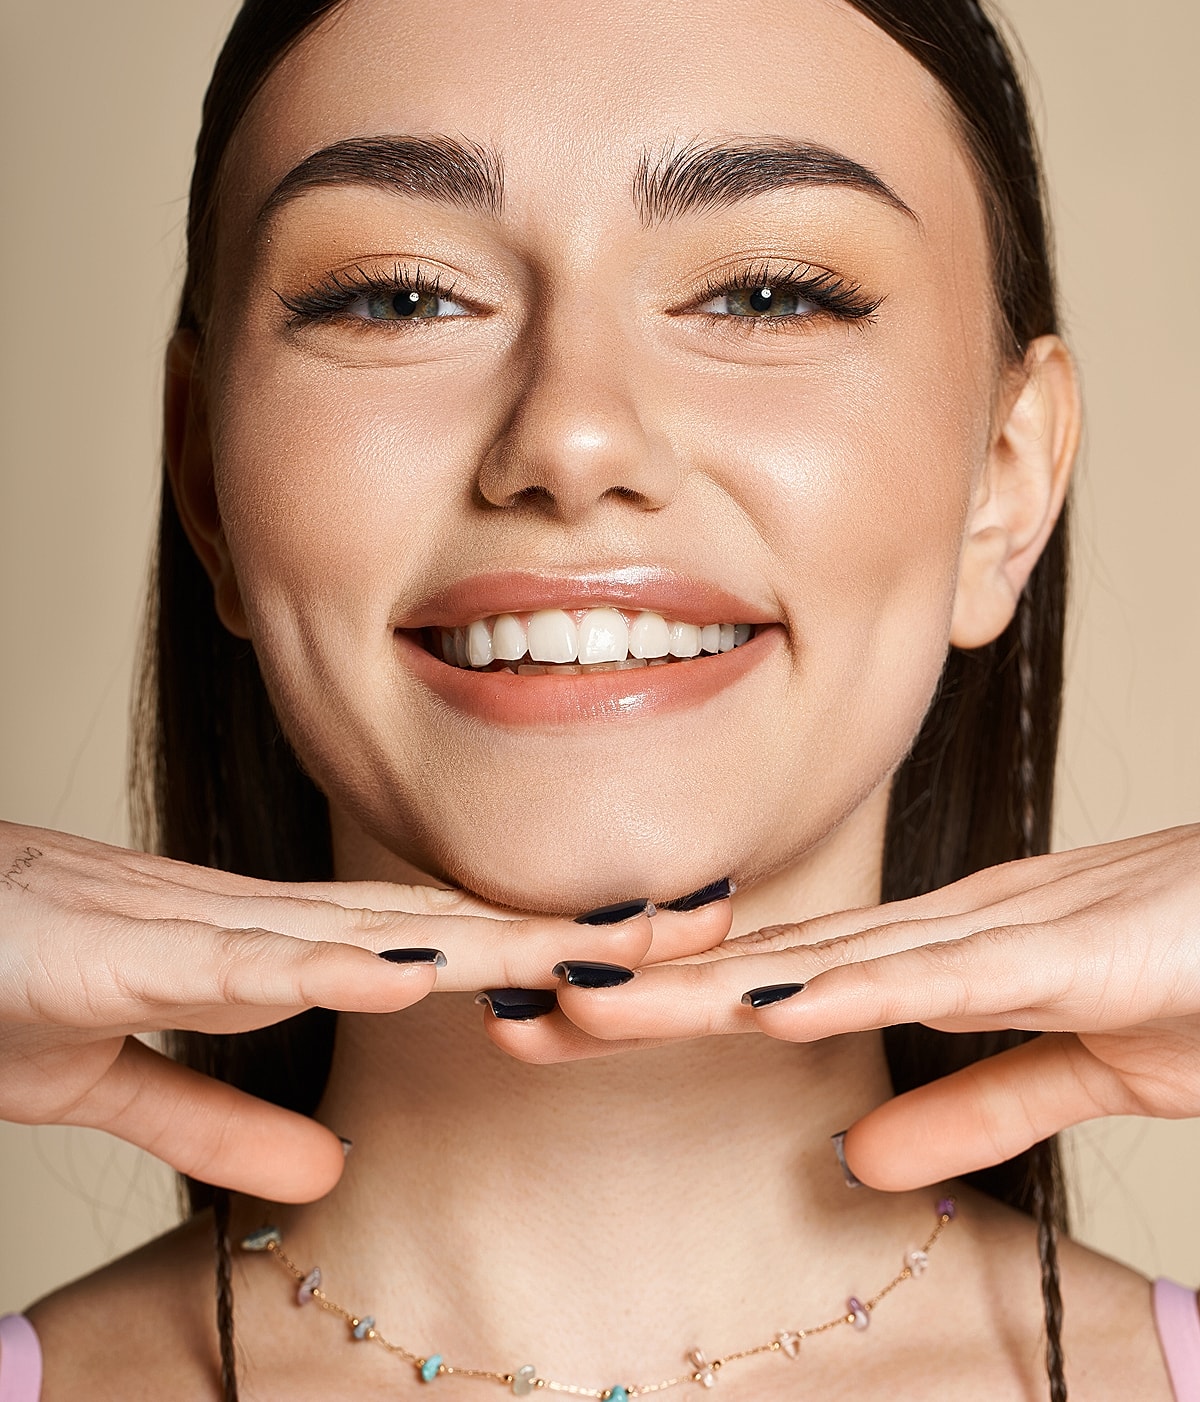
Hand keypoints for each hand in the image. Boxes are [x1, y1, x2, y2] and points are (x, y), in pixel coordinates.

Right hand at [0, 821, 729, 1200]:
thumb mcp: (124, 1080)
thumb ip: (220, 1115)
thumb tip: (325, 1164)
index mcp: (256, 949)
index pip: (422, 943)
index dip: (535, 948)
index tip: (640, 953)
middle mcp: (244, 923)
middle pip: (430, 924)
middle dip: (562, 929)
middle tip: (698, 921)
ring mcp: (181, 929)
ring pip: (360, 930)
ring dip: (486, 937)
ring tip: (603, 941)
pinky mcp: (104, 954)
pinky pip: (228, 961)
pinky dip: (319, 962)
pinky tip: (406, 967)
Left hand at [518, 825, 1199, 1189]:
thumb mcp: (1072, 1066)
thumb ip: (974, 1105)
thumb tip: (864, 1152)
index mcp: (943, 953)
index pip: (781, 979)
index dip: (672, 999)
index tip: (568, 1019)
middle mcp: (949, 928)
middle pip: (770, 964)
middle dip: (643, 989)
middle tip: (519, 1005)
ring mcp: (1005, 933)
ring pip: (826, 961)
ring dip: (704, 986)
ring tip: (587, 1000)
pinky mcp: (1075, 955)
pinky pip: (945, 977)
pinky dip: (851, 989)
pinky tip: (764, 1004)